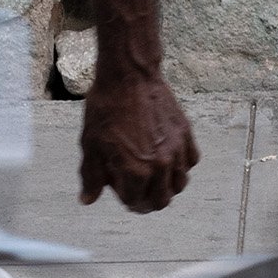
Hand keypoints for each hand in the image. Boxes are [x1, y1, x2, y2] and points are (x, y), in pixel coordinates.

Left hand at [79, 69, 198, 212]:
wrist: (128, 75)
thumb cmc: (106, 107)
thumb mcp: (91, 143)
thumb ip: (91, 176)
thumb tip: (88, 199)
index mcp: (135, 171)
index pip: (134, 202)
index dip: (122, 197)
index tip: (117, 186)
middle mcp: (160, 165)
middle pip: (161, 201)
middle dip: (146, 200)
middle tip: (136, 189)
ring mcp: (176, 150)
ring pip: (179, 184)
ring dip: (165, 186)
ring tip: (151, 176)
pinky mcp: (185, 135)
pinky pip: (190, 162)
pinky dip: (180, 166)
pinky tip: (167, 158)